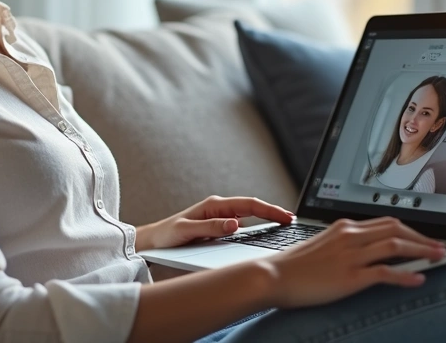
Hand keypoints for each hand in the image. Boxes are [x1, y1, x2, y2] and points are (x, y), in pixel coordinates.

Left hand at [136, 195, 293, 249]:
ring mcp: (220, 216)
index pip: (249, 204)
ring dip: (267, 218)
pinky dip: (258, 225)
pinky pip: (243, 223)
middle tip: (292, 221)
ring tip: (285, 224)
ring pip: (249, 215)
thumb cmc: (167, 236)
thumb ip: (210, 228)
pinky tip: (266, 231)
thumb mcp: (187, 231)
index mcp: (214, 205)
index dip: (269, 210)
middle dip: (274, 212)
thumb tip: (235, 224)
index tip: (286, 217)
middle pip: (253, 207)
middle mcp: (219, 208)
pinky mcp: (219, 225)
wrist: (153, 241)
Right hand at [257, 217, 445, 309]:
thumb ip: (344, 244)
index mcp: (344, 227)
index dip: (411, 228)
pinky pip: (385, 272)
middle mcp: (350, 236)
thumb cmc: (294, 266)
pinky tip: (418, 279)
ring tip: (438, 258)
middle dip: (423, 237)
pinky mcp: (350, 275)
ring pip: (396, 245)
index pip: (386, 221)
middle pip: (396, 228)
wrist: (273, 276)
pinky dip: (406, 275)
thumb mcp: (322, 246)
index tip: (425, 236)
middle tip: (441, 246)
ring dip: (422, 251)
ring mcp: (351, 255)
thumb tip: (367, 250)